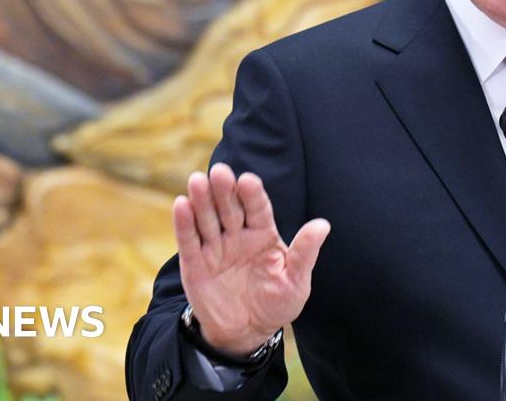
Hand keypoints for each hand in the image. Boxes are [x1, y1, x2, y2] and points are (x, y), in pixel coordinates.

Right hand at [172, 162, 330, 356]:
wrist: (248, 333)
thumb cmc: (276, 303)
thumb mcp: (296, 280)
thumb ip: (305, 252)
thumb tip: (323, 225)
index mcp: (263, 233)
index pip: (258, 208)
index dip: (252, 194)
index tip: (248, 180)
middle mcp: (238, 235)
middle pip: (230, 207)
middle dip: (225, 190)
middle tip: (220, 172)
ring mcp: (215, 247)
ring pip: (207, 219)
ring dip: (202, 200)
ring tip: (197, 181)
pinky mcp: (195, 263)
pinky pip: (189, 241)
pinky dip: (184, 223)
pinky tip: (181, 204)